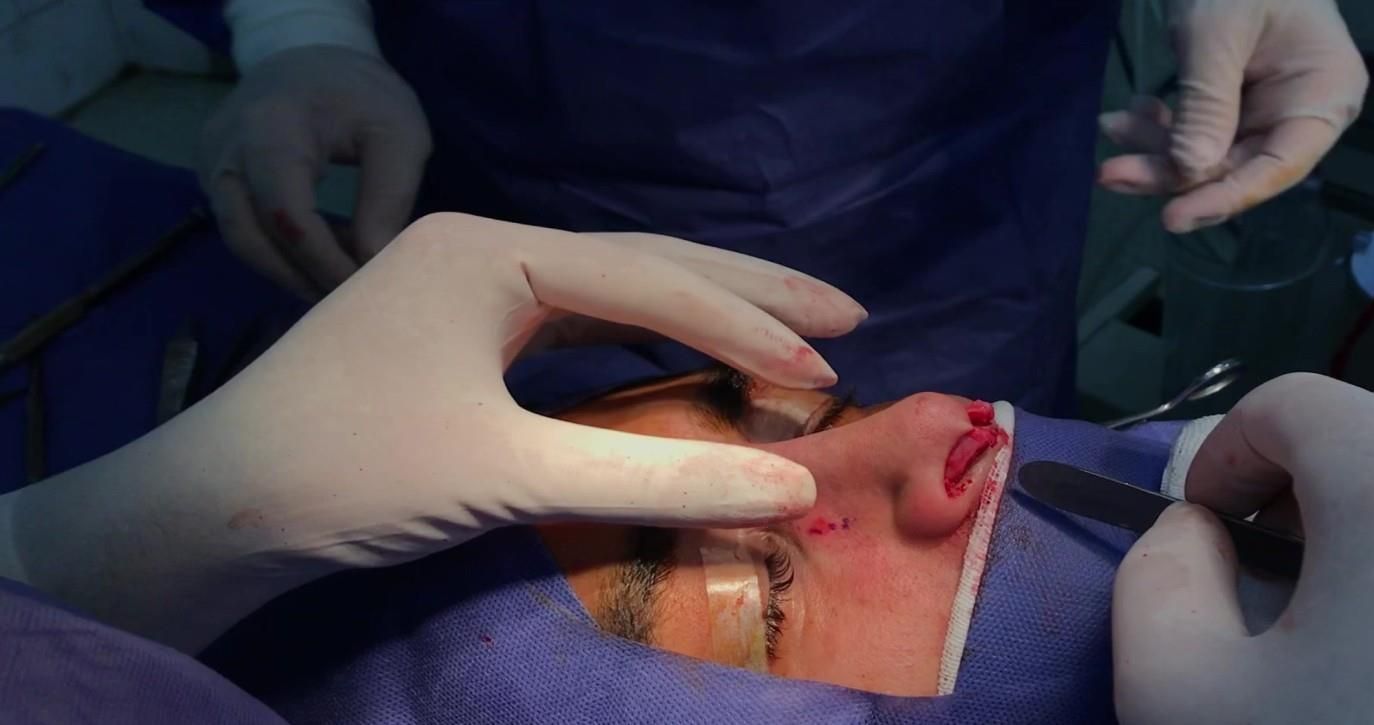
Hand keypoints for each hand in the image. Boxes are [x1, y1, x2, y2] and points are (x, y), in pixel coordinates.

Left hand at [0, 213, 866, 652]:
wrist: (213, 510)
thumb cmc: (352, 473)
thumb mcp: (507, 474)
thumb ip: (654, 474)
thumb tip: (793, 488)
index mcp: (492, 251)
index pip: (652, 281)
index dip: (749, 331)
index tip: (831, 375)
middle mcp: (486, 250)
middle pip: (646, 262)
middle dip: (750, 295)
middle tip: (851, 317)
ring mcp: (471, 288)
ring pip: (616, 290)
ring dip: (706, 313)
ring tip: (796, 331)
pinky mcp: (463, 333)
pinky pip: (582, 324)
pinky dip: (650, 343)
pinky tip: (690, 355)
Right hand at [199, 45, 431, 297]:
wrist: (310, 63)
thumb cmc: (361, 96)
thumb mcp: (399, 133)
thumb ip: (389, 194)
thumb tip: (374, 261)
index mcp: (271, 127)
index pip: (285, 212)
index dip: (322, 260)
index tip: (363, 287)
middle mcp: (226, 149)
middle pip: (250, 237)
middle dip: (302, 277)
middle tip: (351, 301)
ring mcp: (211, 165)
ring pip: (242, 241)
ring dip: (291, 271)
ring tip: (343, 280)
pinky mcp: (214, 179)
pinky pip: (242, 230)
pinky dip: (282, 253)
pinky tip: (324, 259)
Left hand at [1099, 0, 1367, 232]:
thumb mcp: (1218, 33)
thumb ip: (1206, 103)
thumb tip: (1192, 169)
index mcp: (1325, 95)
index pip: (1276, 167)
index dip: (1223, 197)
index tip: (1171, 218)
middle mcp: (1303, 113)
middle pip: (1234, 168)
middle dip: (1168, 171)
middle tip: (1109, 173)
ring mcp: (1269, 110)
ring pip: (1207, 156)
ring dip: (1156, 149)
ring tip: (1111, 127)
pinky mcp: (1235, 105)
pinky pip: (1196, 133)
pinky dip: (1160, 128)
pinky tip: (1128, 114)